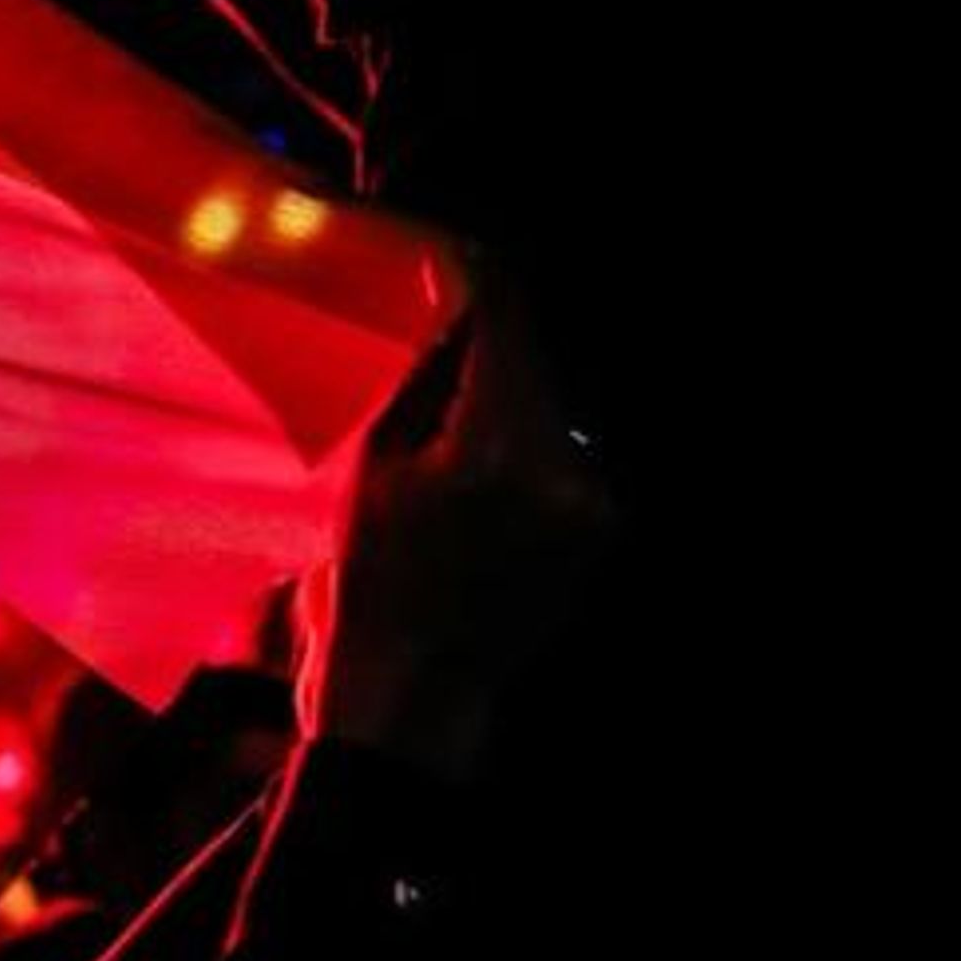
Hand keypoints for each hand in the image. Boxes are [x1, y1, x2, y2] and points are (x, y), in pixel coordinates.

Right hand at [292, 277, 613, 783]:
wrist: (413, 705)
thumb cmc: (365, 595)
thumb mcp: (367, 475)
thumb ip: (409, 387)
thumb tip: (431, 313)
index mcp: (494, 451)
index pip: (501, 319)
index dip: (467, 274)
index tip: (436, 255)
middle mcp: (561, 473)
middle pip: (526, 359)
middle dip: (476, 335)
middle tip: (421, 325)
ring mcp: (588, 507)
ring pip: (543, 404)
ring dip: (494, 389)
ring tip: (433, 410)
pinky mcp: (595, 532)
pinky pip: (557, 452)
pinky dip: (514, 439)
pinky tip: (465, 467)